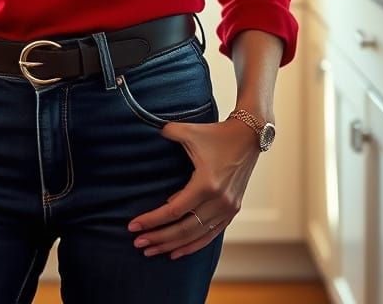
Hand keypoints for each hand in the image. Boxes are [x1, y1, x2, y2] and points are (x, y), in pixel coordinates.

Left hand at [126, 117, 261, 259]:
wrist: (249, 136)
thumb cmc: (217, 134)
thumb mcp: (190, 131)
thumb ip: (169, 131)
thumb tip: (152, 132)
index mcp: (206, 183)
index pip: (174, 210)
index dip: (152, 220)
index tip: (133, 226)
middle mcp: (218, 201)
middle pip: (183, 229)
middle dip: (158, 238)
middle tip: (137, 243)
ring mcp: (227, 209)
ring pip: (196, 236)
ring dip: (172, 245)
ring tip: (151, 251)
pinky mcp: (232, 211)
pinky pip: (210, 235)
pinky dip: (193, 245)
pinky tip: (176, 251)